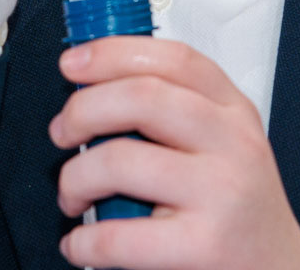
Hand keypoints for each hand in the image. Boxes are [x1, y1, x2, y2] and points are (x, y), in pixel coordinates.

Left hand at [49, 39, 299, 269]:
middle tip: (61, 132)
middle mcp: (234, 144)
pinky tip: (81, 244)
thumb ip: (175, 110)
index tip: (72, 63)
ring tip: (72, 194)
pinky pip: (119, 236)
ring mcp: (222, 193)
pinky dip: (84, 241)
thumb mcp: (223, 145)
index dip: (112, 53)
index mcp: (234, 111)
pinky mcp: (205, 248)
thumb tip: (92, 89)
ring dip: (75, 177)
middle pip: (142, 97)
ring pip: (120, 160)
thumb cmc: (238, 209)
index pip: (173, 59)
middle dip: (82, 109)